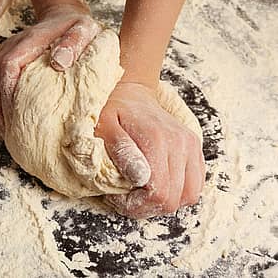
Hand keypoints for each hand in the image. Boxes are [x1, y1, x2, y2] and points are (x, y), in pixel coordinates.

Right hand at [0, 4, 100, 136]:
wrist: (64, 19)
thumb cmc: (76, 29)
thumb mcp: (84, 31)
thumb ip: (73, 44)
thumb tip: (59, 63)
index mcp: (30, 41)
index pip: (8, 65)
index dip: (7, 91)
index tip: (15, 116)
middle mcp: (11, 45)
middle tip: (7, 131)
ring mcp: (3, 51)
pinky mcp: (0, 58)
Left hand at [95, 82, 204, 218]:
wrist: (132, 94)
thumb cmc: (113, 111)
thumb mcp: (105, 127)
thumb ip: (122, 151)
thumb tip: (140, 178)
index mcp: (157, 140)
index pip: (159, 194)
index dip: (137, 206)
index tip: (117, 198)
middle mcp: (180, 143)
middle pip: (174, 199)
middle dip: (147, 207)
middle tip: (126, 199)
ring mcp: (191, 146)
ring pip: (189, 195)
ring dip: (165, 202)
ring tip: (142, 193)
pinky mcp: (194, 148)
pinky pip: (196, 184)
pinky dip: (178, 192)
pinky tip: (158, 185)